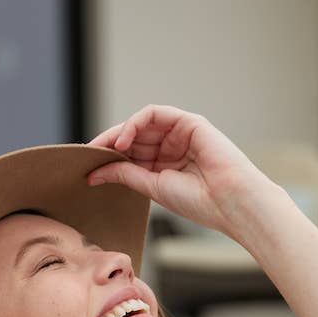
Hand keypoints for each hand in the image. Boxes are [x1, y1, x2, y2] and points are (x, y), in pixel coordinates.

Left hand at [86, 104, 268, 235]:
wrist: (231, 202)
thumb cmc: (200, 202)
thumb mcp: (152, 187)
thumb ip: (125, 174)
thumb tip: (95, 173)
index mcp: (165, 166)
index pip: (131, 154)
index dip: (108, 157)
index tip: (85, 166)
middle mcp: (172, 147)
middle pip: (133, 137)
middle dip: (108, 144)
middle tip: (87, 154)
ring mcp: (181, 133)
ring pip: (141, 124)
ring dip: (119, 133)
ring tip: (102, 147)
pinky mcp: (189, 122)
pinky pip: (155, 114)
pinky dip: (135, 123)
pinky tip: (122, 140)